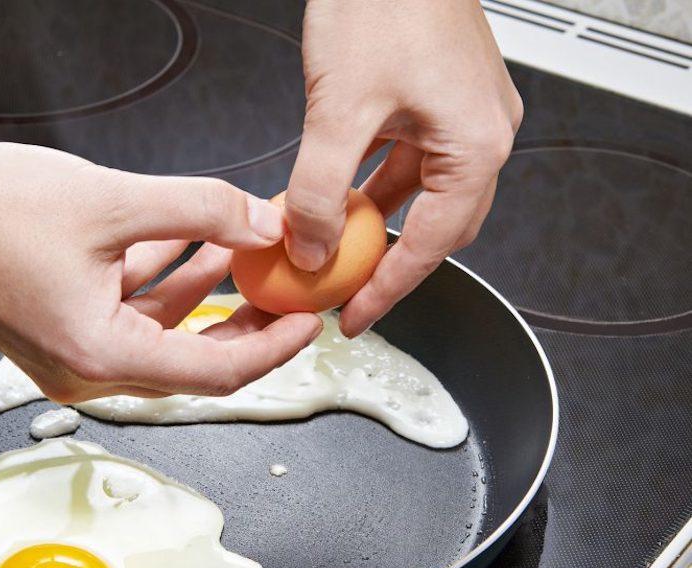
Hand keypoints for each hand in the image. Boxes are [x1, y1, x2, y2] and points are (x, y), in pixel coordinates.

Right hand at [0, 112, 321, 401]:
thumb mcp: (113, 201)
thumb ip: (201, 211)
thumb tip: (262, 221)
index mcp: (100, 356)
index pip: (215, 371)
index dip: (273, 347)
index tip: (307, 319)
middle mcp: (85, 369)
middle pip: (192, 359)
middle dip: (244, 322)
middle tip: (285, 290)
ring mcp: (69, 352)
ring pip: (161, 333)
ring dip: (203, 294)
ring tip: (245, 254)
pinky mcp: (58, 326)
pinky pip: (129, 313)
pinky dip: (162, 281)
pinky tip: (187, 242)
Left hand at [284, 0, 522, 335]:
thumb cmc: (384, 3)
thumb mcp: (340, 110)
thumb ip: (319, 190)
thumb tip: (308, 247)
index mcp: (475, 147)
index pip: (432, 246)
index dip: (388, 289)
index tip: (355, 316)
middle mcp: (481, 134)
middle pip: (435, 226)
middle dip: (386, 262)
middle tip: (343, 289)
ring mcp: (462, 115)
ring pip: (418, 193)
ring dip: (376, 221)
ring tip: (332, 247)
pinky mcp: (437, 98)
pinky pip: (408, 160)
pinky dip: (373, 184)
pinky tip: (339, 191)